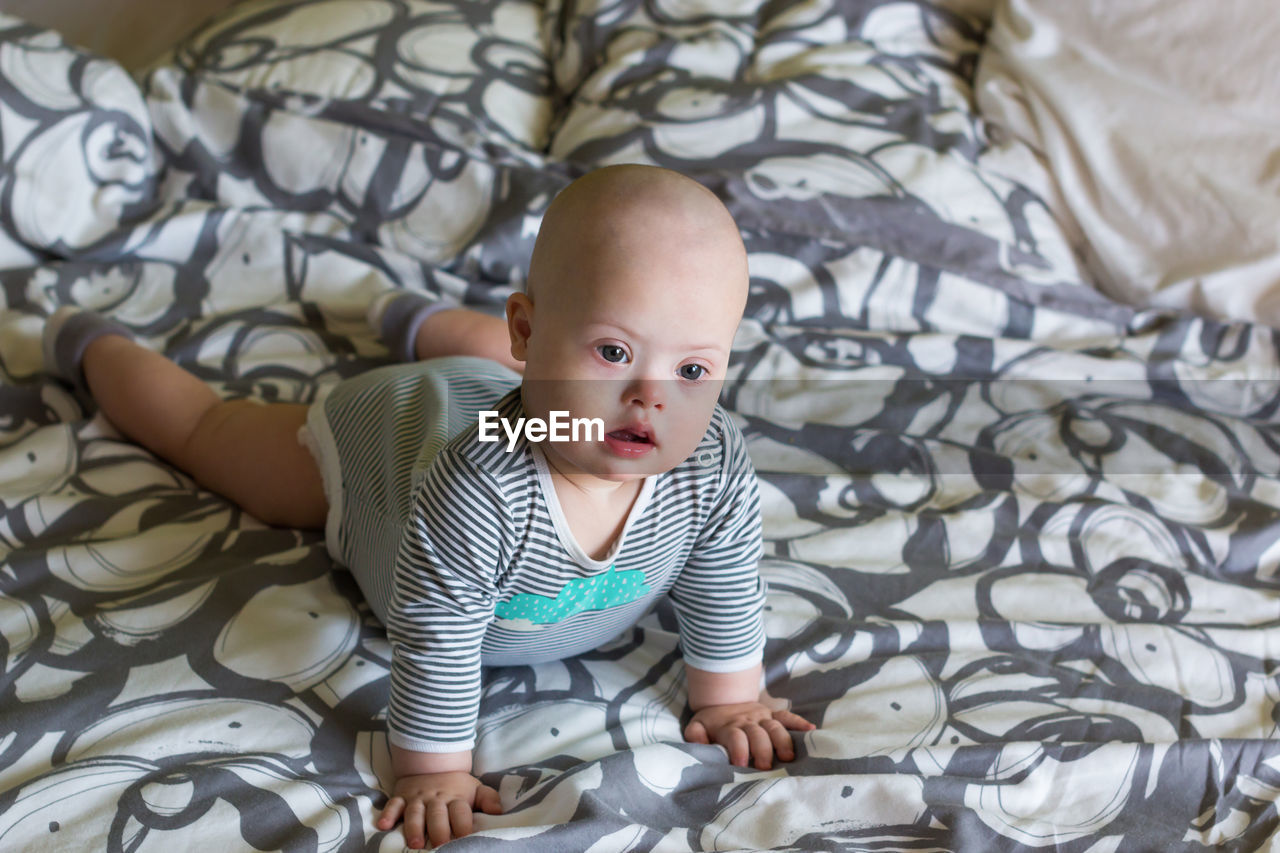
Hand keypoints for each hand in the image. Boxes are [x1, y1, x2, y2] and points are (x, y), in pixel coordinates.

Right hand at [377, 770, 501, 848]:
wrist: (431, 762)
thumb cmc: (455, 785)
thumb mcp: (475, 788)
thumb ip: (488, 799)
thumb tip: (499, 811)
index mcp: (456, 797)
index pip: (461, 811)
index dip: (463, 824)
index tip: (465, 837)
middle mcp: (436, 799)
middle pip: (437, 814)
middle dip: (438, 830)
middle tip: (440, 845)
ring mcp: (417, 798)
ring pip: (415, 813)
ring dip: (414, 827)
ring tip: (415, 844)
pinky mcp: (401, 797)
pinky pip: (393, 805)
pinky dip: (387, 815)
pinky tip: (383, 826)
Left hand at [683, 702, 815, 770]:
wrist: (723, 697)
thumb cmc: (711, 722)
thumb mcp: (696, 726)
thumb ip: (695, 735)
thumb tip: (701, 744)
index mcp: (729, 726)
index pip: (735, 737)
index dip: (738, 750)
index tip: (741, 764)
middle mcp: (747, 721)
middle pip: (758, 734)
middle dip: (763, 750)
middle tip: (765, 767)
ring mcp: (762, 717)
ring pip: (775, 727)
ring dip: (782, 741)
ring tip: (788, 757)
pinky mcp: (772, 715)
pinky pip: (787, 716)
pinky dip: (799, 723)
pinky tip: (811, 730)